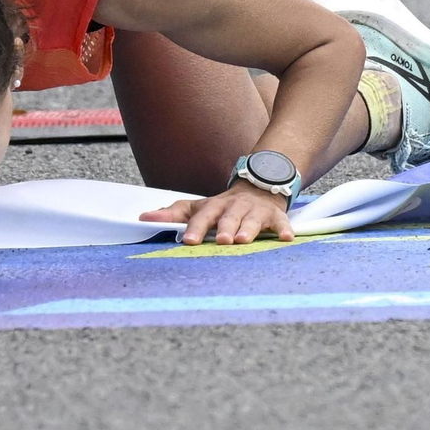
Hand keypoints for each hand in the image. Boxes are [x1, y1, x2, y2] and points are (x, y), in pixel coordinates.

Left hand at [140, 182, 293, 245]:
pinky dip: (284, 229)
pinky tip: (286, 238)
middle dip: (225, 228)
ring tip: (244, 240)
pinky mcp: (275, 216)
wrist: (257, 189)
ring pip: (252, 219)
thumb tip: (143, 218)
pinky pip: (280, 222)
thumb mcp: (198, 208)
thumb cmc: (222, 207)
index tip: (189, 241)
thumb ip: (173, 214)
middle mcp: (234, 207)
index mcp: (214, 206)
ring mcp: (255, 211)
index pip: (202, 216)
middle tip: (221, 240)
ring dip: (248, 229)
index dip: (196, 228)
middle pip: (228, 217)